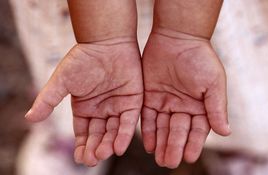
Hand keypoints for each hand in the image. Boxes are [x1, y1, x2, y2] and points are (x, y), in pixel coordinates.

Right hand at [25, 38, 142, 166]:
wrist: (107, 42)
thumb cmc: (83, 59)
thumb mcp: (62, 81)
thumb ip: (48, 100)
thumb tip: (29, 118)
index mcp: (85, 108)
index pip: (83, 133)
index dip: (82, 146)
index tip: (80, 158)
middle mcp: (102, 110)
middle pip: (99, 135)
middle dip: (95, 148)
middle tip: (92, 159)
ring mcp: (117, 106)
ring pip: (114, 131)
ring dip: (109, 144)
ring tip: (103, 154)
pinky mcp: (133, 101)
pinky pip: (129, 122)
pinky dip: (124, 135)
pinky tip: (118, 147)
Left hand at [141, 30, 229, 167]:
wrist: (177, 37)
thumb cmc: (200, 58)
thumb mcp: (213, 82)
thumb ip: (217, 107)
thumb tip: (226, 132)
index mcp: (200, 107)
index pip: (197, 130)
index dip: (193, 143)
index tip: (189, 157)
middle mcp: (183, 108)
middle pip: (178, 132)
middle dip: (174, 147)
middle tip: (169, 162)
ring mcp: (166, 103)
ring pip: (163, 128)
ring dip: (161, 143)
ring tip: (159, 158)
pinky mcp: (150, 97)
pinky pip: (148, 117)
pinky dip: (148, 130)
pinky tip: (148, 144)